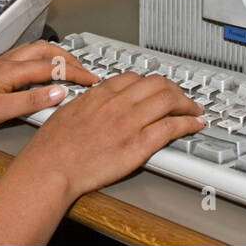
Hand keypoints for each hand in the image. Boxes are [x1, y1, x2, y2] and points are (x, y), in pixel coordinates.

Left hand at [0, 40, 99, 133]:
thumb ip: (31, 101)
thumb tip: (59, 92)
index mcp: (12, 70)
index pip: (52, 67)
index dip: (75, 73)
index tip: (93, 80)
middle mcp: (7, 61)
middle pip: (46, 50)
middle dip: (69, 58)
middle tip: (86, 69)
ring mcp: (0, 63)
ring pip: (34, 49)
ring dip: (55, 54)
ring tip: (68, 64)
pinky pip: (24, 54)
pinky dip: (40, 56)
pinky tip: (38, 66)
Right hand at [12, 71, 206, 203]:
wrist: (50, 166)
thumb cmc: (52, 145)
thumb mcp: (68, 110)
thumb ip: (88, 102)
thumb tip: (96, 100)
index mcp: (100, 94)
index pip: (135, 78)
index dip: (152, 82)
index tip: (158, 89)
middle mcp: (118, 103)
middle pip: (157, 84)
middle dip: (175, 89)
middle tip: (182, 98)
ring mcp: (129, 122)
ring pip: (169, 101)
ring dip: (187, 104)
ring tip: (194, 110)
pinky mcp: (138, 145)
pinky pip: (170, 127)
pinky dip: (187, 123)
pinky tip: (194, 124)